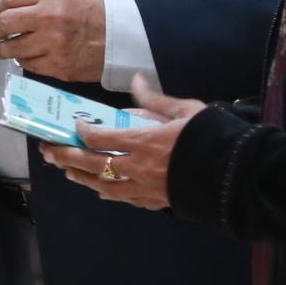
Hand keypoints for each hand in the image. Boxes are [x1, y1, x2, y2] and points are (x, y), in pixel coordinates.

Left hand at [0, 0, 106, 83]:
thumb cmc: (89, 12)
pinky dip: (23, 60)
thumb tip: (5, 8)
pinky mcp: (58, 66)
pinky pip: (27, 64)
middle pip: (4, 23)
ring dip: (3, 49)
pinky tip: (27, 56)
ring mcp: (53, 44)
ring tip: (4, 48)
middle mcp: (49, 17)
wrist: (120, 38)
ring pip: (11, 48)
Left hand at [40, 80, 202, 209]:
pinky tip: (100, 189)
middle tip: (48, 150)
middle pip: (91, 164)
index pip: (98, 137)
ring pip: (102, 185)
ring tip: (65, 170)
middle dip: (65, 156)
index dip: (81, 131)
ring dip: (81, 177)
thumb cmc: (213, 139)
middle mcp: (138, 167)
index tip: (75, 125)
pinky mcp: (157, 202)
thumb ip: (157, 100)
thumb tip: (137, 82)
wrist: (238, 176)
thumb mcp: (187, 111)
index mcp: (143, 142)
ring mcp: (146, 188)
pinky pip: (124, 198)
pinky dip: (108, 192)